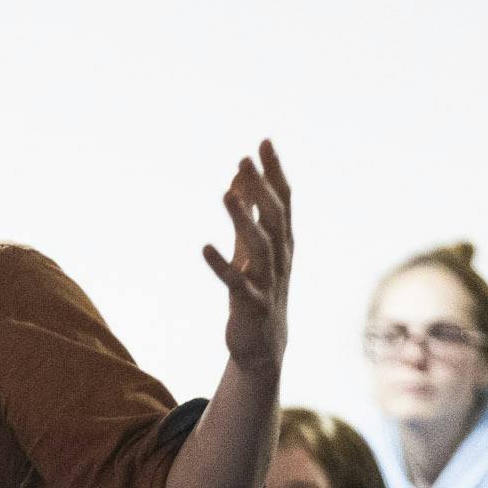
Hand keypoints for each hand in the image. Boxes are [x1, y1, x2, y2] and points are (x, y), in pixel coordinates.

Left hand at [204, 140, 292, 371]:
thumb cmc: (257, 289)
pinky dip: (221, 265)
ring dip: (243, 220)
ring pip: (260, 246)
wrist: (263, 345)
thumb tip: (240, 174)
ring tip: (226, 194)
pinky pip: (236, 283)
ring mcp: (268, 281)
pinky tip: (204, 248)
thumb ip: (248, 212)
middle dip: (260, 188)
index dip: (274, 172)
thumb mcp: (251, 247)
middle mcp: (280, 257)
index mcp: (282, 241)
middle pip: (273, 217)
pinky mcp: (251, 304)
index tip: (264, 142)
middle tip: (244, 159)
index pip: (283, 200)